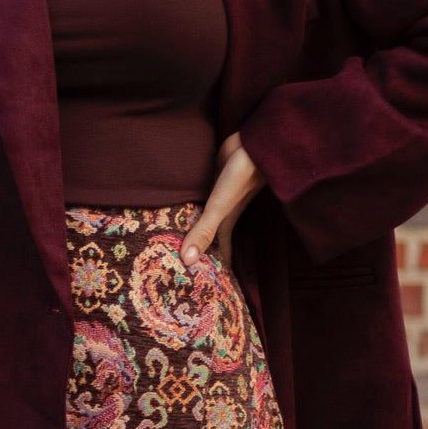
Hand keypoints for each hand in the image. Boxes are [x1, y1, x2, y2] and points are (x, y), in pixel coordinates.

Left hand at [180, 133, 264, 266]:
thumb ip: (204, 231)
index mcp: (225, 222)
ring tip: (174, 238)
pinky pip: (198, 197)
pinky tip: (178, 204)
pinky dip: (191, 205)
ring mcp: (216, 195)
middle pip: (209, 235)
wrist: (253, 143)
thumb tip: (186, 262)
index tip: (208, 286)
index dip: (216, 269)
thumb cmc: (242, 176)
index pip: (220, 252)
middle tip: (181, 265)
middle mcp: (221, 211)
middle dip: (200, 250)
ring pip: (202, 216)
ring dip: (192, 226)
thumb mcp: (221, 207)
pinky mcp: (211, 178)